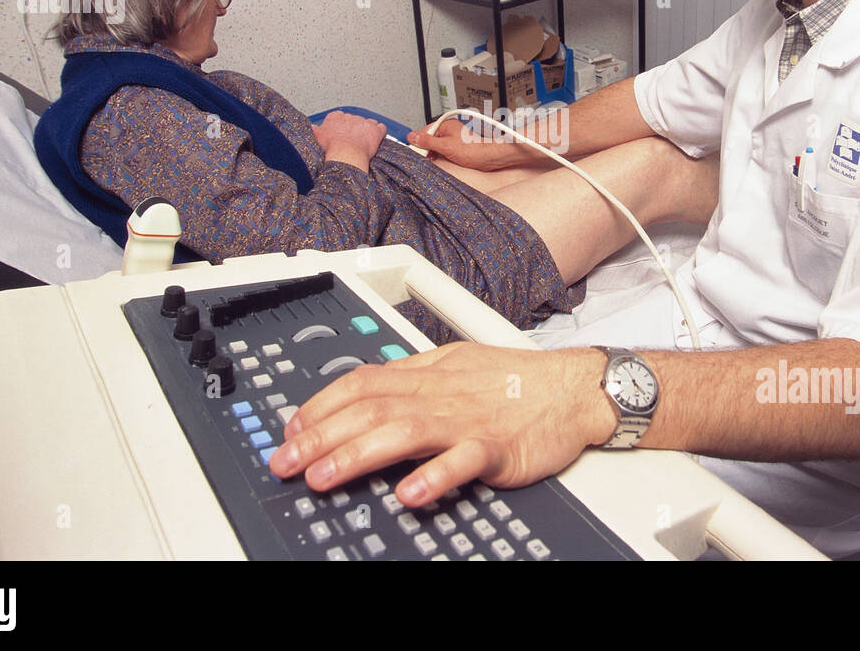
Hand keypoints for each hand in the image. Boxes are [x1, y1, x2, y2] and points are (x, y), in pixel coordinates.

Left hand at [267, 343, 615, 506]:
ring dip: (358, 454)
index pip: (362, 383)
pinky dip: (435, 476)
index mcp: (427, 374)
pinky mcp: (498, 446)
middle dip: (321, 435)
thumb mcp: (454, 364)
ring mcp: (467, 420)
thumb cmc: (515, 380)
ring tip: (324, 478)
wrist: (573, 388)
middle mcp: (440, 394)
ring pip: (404, 431)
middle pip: (371, 409)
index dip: (321, 405)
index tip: (292, 429)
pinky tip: (409, 494)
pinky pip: (463, 460)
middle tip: (286, 461)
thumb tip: (362, 392)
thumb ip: (410, 379)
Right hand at [313, 111, 386, 170]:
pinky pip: (381, 128)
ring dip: (367, 129)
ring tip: (364, 140)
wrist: (345, 155)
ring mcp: (364, 123)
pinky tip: (377, 138)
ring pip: (368, 122)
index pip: (339, 116)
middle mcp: (351, 117)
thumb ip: (313, 129)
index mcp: (336, 117)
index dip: (340, 124)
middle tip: (352, 140)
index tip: (340, 132)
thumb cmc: (331, 147)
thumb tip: (311, 127)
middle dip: (354, 128)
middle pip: (354, 120)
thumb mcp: (316, 136)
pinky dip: (380, 132)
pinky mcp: (376, 131)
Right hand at [407, 118, 535, 170]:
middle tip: (422, 157)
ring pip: (435, 145)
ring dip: (431, 153)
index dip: (418, 141)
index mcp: (446, 124)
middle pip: (429, 138)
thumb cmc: (473, 149)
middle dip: (425, 148)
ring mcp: (452, 138)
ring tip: (430, 159)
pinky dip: (438, 155)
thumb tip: (413, 137)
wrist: (488, 157)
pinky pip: (441, 150)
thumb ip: (428, 141)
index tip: (413, 150)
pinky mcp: (456, 147)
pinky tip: (437, 160)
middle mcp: (449, 130)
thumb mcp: (445, 146)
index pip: (425, 131)